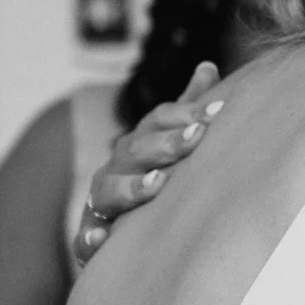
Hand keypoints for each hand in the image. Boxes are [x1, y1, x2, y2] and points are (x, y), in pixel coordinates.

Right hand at [73, 62, 223, 266]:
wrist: (114, 229)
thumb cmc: (149, 177)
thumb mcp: (167, 141)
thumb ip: (187, 108)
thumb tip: (208, 66)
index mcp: (139, 144)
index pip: (159, 121)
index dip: (188, 114)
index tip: (219, 111)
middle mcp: (117, 167)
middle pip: (138, 150)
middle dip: (167, 143)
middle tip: (197, 137)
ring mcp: (101, 201)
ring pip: (111, 190)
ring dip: (133, 186)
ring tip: (157, 183)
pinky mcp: (90, 237)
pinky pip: (85, 238)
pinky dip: (89, 238)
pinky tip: (101, 239)